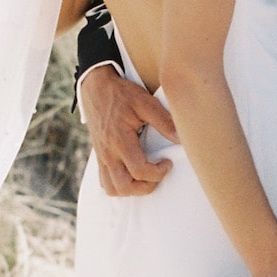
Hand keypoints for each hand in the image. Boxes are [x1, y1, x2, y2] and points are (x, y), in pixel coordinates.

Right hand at [76, 65, 178, 196]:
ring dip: (131, 189)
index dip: (158, 173)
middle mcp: (108, 153)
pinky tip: (131, 175)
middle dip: (145, 187)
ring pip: (112, 188)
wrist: (95, 88)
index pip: (139, 171)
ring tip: (145, 177)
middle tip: (157, 173)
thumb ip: (163, 121)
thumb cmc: (121, 94)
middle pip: (124, 187)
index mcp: (120, 140)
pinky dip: (118, 185)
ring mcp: (102, 157)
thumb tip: (180, 138)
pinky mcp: (99, 157)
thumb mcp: (145, 102)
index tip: (167, 162)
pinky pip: (105, 181)